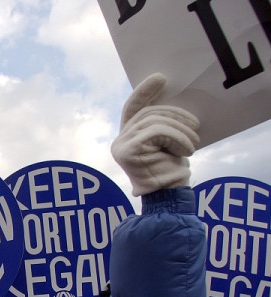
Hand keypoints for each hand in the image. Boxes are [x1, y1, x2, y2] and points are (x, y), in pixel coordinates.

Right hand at [111, 73, 199, 195]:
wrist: (167, 199)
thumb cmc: (171, 172)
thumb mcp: (167, 144)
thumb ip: (162, 127)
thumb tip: (173, 105)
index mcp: (128, 137)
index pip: (133, 107)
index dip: (145, 91)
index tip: (160, 78)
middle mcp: (120, 141)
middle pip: (148, 112)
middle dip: (176, 115)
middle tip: (196, 126)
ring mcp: (121, 146)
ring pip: (154, 121)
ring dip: (180, 129)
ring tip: (193, 144)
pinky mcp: (128, 151)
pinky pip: (157, 131)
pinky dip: (177, 137)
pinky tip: (186, 150)